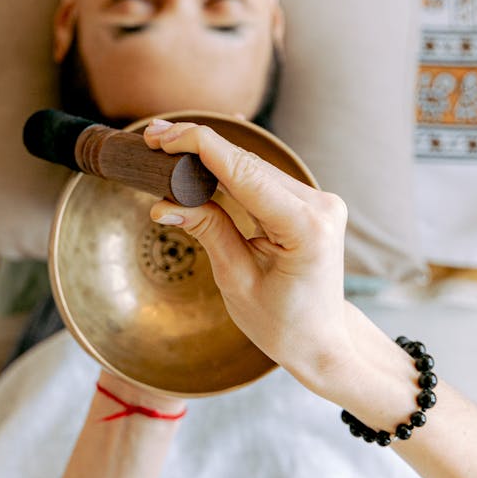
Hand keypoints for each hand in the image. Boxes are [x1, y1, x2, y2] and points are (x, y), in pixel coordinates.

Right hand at [141, 119, 356, 393]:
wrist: (323, 341)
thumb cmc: (284, 324)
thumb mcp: (237, 282)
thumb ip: (208, 232)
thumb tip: (165, 204)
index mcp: (305, 228)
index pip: (245, 174)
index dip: (202, 147)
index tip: (164, 136)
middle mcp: (319, 206)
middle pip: (248, 164)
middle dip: (199, 147)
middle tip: (153, 137)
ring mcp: (319, 202)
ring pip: (254, 167)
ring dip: (211, 155)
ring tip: (167, 145)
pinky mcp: (310, 203)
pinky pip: (264, 179)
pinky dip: (228, 170)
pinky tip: (199, 156)